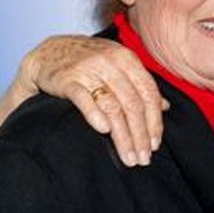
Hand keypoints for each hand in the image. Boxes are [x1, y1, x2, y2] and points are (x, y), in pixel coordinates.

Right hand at [18, 35, 167, 165]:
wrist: (48, 53)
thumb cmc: (88, 62)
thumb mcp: (118, 66)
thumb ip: (140, 85)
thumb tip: (165, 106)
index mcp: (127, 59)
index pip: (148, 93)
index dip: (154, 121)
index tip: (155, 145)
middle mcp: (110, 62)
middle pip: (132, 104)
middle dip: (140, 135)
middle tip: (143, 159)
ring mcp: (88, 70)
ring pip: (112, 106)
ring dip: (122, 136)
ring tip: (128, 158)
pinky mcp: (67, 79)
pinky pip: (84, 99)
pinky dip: (95, 114)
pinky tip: (104, 131)